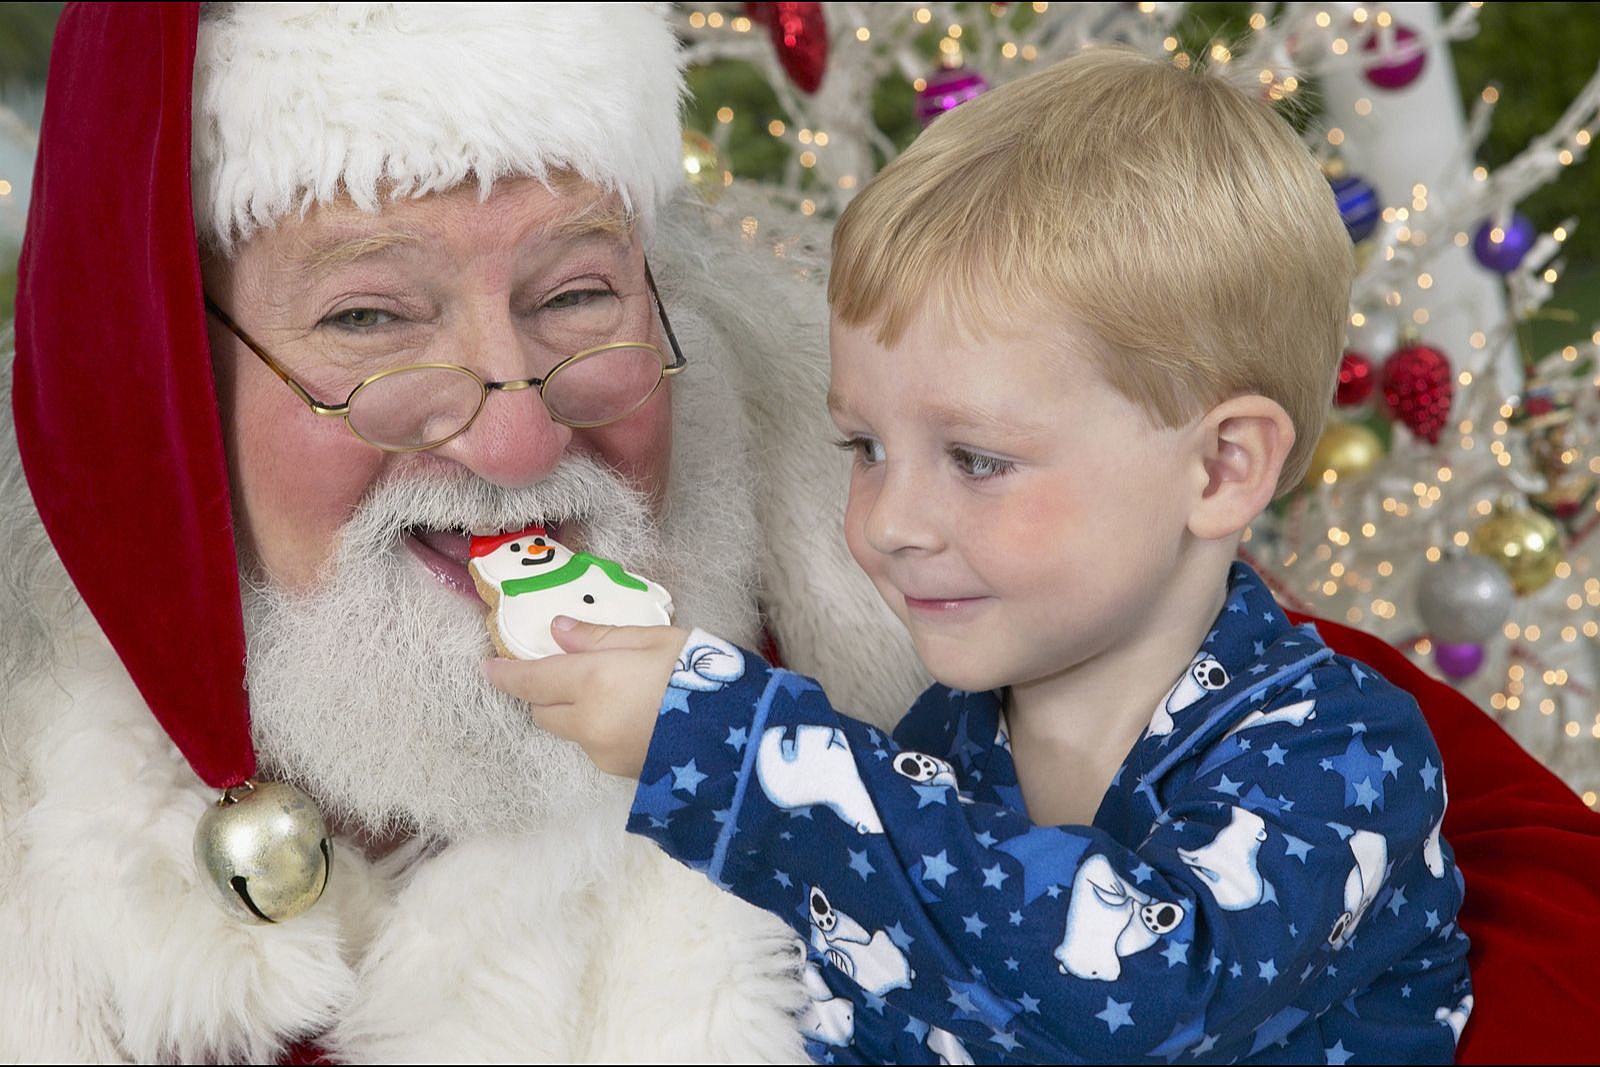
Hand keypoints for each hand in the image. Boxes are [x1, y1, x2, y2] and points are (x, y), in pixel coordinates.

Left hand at [483, 617, 687, 780]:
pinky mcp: (619, 773)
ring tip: (613, 691)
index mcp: (592, 681)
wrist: (741, 740)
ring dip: (573, 712)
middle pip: (542, 710)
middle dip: (543, 691)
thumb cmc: (703, 676)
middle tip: (563, 670)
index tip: (488, 666)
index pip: (530, 680)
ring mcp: (602, 753)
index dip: (504, 673)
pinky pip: (594, 745)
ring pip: (568, 731)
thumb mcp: (659, 639)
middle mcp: (586, 723)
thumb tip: (557, 632)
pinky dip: (599, 728)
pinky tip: (633, 715)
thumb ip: (603, 637)